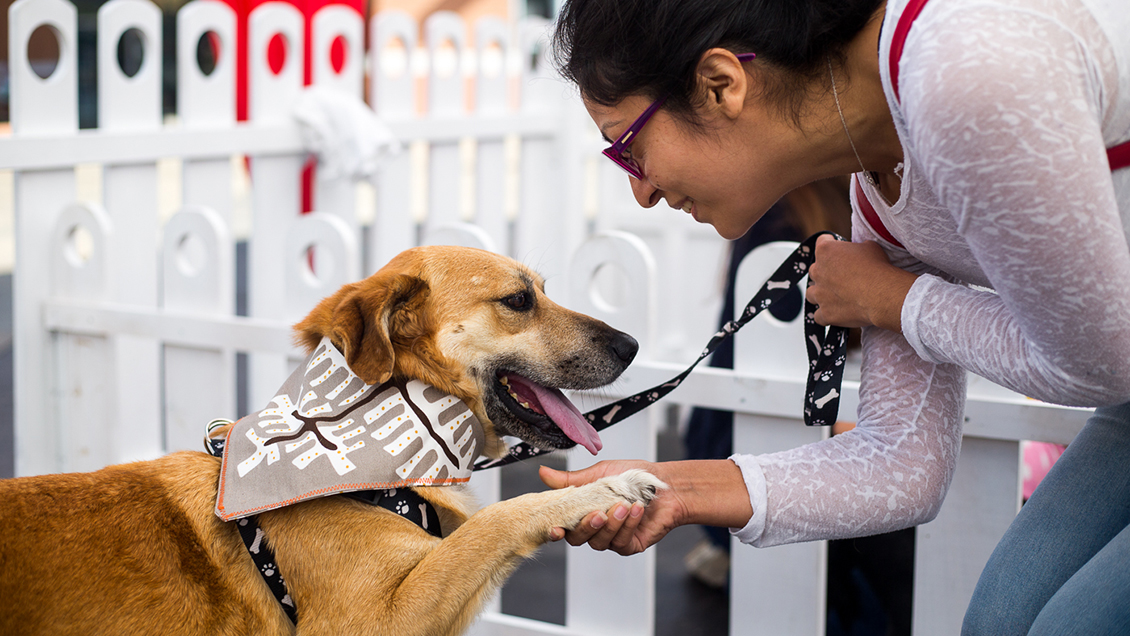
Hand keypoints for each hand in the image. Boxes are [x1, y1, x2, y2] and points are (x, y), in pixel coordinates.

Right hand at [540, 461, 685, 555]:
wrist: (664, 484)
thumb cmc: (631, 477)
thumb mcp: (598, 473)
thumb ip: (570, 479)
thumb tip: (542, 472)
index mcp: (582, 511)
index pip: (562, 526)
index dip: (555, 531)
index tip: (556, 528)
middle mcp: (594, 528)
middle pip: (577, 539)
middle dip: (587, 527)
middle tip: (598, 513)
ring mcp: (611, 538)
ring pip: (599, 542)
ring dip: (611, 524)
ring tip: (623, 505)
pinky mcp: (629, 545)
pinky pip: (621, 542)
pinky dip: (628, 525)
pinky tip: (635, 510)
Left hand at [807, 235, 917, 331]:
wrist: (882, 294)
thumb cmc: (877, 268)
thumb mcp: (870, 247)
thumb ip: (858, 248)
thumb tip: (858, 251)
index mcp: (826, 251)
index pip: (822, 241)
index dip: (831, 244)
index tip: (837, 248)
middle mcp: (818, 271)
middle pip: (815, 270)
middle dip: (826, 272)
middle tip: (842, 276)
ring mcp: (820, 294)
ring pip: (812, 293)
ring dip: (821, 294)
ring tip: (835, 296)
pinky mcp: (825, 313)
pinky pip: (818, 316)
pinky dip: (826, 315)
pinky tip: (836, 313)